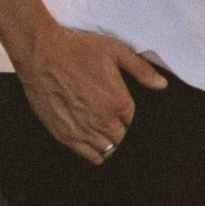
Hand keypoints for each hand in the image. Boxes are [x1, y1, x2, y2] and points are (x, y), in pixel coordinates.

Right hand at [15, 22, 171, 162]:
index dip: (125, 115)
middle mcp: (104, 121)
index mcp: (120, 102)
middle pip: (121, 137)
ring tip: (98, 127)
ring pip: (108, 150)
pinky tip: (90, 139)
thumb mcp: (116, 51)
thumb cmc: (78, 49)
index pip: (133, 122)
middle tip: (106, 115)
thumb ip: (142, 70)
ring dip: (107, 141)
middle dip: (117, 128)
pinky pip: (90, 157)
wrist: (42, 53)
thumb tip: (162, 85)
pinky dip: (94, 152)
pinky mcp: (65, 136)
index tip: (116, 106)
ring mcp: (84, 131)